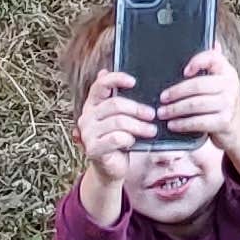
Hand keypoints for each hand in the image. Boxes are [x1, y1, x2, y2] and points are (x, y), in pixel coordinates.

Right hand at [76, 67, 153, 186]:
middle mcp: (86, 116)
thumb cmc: (120, 140)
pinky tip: (133, 141)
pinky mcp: (92, 148)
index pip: (100, 85)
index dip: (116, 79)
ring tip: (151, 130)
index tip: (133, 81)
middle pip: (115, 104)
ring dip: (139, 126)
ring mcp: (87, 133)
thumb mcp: (122, 117)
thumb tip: (104, 71)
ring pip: (119, 121)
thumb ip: (118, 98)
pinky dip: (129, 139)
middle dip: (137, 109)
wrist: (113, 169)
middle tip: (152, 115)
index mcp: (93, 104)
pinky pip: (117, 138)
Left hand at [161, 45, 239, 178]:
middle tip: (162, 98)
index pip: (213, 58)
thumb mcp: (221, 81)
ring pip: (195, 104)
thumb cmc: (223, 101)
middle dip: (176, 92)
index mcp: (227, 71)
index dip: (197, 61)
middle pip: (198, 85)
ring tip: (162, 113)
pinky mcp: (224, 122)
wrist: (238, 128)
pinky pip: (198, 121)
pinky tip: (173, 124)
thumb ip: (214, 65)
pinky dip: (182, 124)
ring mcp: (228, 104)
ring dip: (175, 109)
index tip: (183, 71)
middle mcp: (230, 85)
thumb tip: (213, 42)